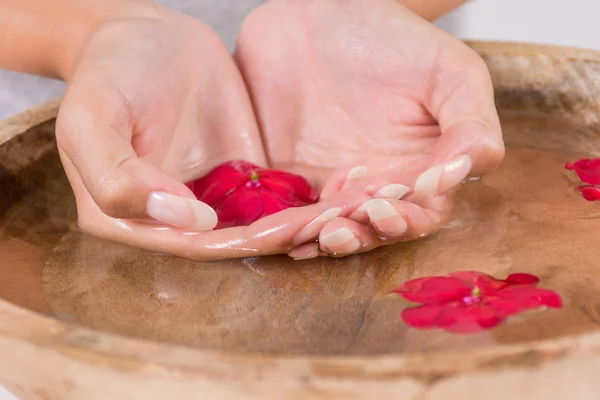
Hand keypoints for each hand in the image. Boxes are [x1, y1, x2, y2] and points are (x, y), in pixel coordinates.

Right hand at [55, 2, 341, 259]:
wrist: (144, 34)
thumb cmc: (110, 72)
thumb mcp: (94, 120)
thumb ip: (119, 178)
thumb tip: (189, 221)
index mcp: (132, 221)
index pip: (194, 247)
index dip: (245, 244)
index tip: (293, 228)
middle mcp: (176, 220)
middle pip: (238, 242)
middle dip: (290, 235)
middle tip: (338, 220)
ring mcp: (213, 198)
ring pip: (264, 223)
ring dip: (307, 222)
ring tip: (352, 208)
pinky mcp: (242, 177)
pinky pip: (276, 196)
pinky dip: (308, 198)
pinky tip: (345, 189)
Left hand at [235, 0, 503, 258]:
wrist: (321, 10)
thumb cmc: (395, 37)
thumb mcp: (451, 73)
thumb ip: (471, 127)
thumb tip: (460, 177)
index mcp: (419, 169)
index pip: (420, 214)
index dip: (405, 222)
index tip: (385, 208)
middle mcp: (374, 184)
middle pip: (367, 230)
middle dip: (353, 236)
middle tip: (336, 230)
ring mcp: (328, 183)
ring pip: (322, 228)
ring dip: (311, 239)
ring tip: (299, 236)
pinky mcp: (287, 175)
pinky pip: (283, 208)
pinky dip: (277, 226)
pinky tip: (270, 234)